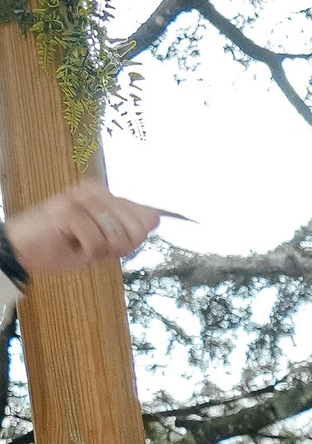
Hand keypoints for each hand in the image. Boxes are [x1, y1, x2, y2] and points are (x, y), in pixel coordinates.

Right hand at [5, 185, 165, 274]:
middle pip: (134, 228)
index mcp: (101, 192)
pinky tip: (71, 245)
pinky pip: (96, 242)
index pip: (142, 217)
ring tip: (78, 244)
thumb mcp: (102, 241)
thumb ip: (127, 230)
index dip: (129, 241)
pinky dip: (86, 253)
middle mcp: (91, 190)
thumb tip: (156, 218)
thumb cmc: (60, 246)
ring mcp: (79, 198)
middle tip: (92, 246)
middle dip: (116, 247)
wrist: (22, 251)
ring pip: (115, 236)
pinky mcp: (67, 211)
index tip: (109, 245)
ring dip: (98, 251)